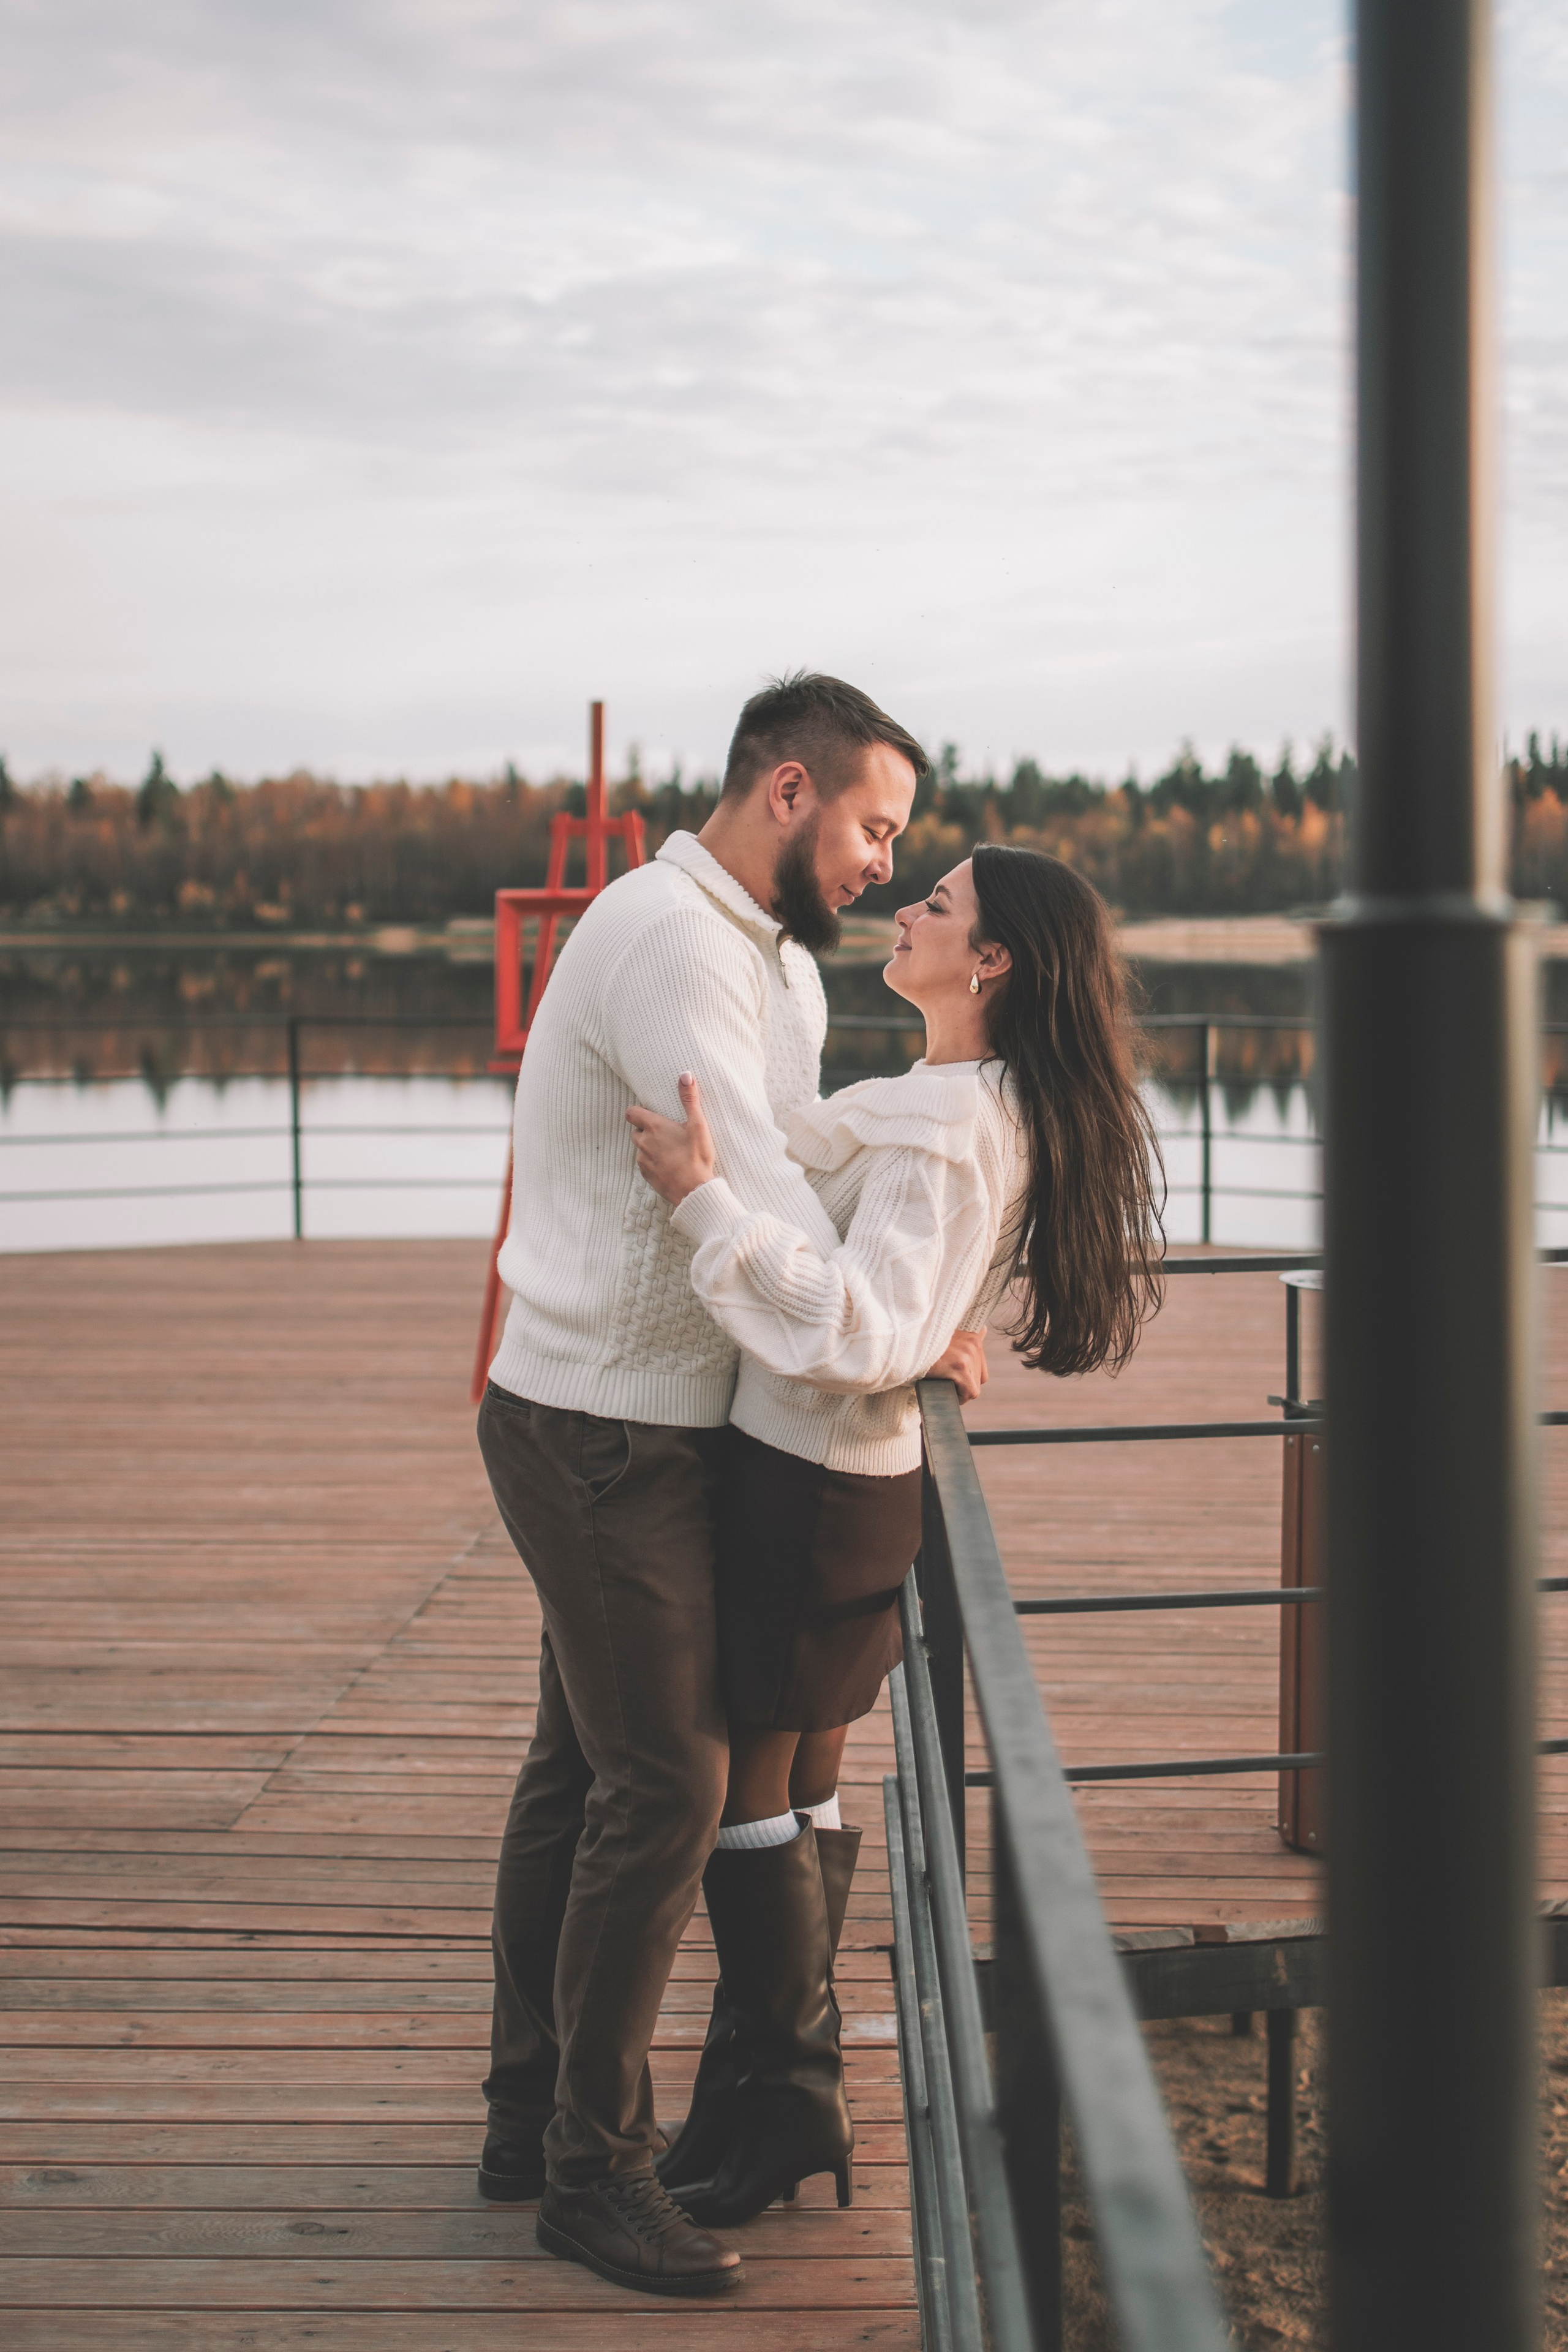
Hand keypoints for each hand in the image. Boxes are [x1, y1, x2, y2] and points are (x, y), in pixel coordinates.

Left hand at [625, 1073, 718, 1205]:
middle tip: (668, 1134)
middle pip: (636, 1130)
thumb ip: (690, 1099)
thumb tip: (685, 1074)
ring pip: (640, 1148)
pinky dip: (653, 1162)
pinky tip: (670, 1165)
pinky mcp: (646, 1175)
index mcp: (653, 1127)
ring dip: (650, 1147)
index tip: (653, 1115)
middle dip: (647, 1130)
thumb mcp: (698, 1125)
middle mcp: (643, 1142)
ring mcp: (643, 1160)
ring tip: (671, 1151)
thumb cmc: (697, 1156)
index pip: (631, 1112)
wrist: (695, 1190)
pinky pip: (645, 1164)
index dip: (639, 1112)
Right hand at [928, 1328, 988, 1403]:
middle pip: (979, 1379)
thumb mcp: (948, 1338)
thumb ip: (964, 1341)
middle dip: (963, 1386)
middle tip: (945, 1384)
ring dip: (959, 1392)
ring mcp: (968, 1355)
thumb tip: (984, 1331)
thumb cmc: (923, 1345)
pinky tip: (945, 1391)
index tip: (952, 1379)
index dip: (967, 1378)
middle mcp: (973, 1345)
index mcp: (973, 1338)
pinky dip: (958, 1397)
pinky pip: (969, 1392)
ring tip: (943, 1387)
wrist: (907, 1344)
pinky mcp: (960, 1367)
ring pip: (974, 1388)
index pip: (980, 1368)